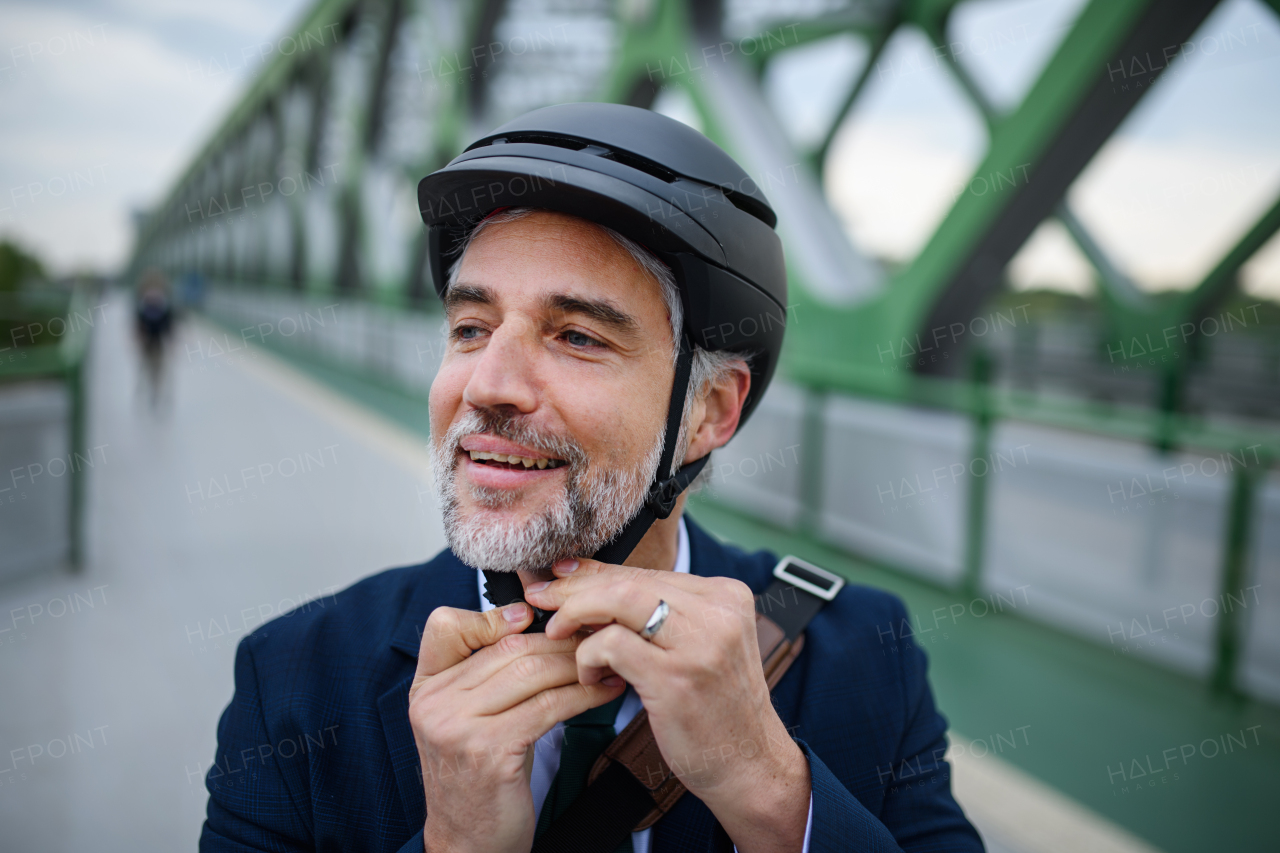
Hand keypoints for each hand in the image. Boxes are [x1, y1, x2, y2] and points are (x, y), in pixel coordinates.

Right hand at [409, 601, 624, 852]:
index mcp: (425, 686)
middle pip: (508, 647)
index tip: (534, 619)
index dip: (492, 615)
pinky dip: (582, 694)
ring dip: (578, 664)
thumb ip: (486, 673)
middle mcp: (433, 702)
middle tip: (597, 638)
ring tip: (607, 662)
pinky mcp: (488, 751)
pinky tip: (603, 691)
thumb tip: (541, 623)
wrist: (468, 842)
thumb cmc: (480, 775)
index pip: (446, 625)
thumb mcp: (468, 717)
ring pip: (531, 672)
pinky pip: (547, 705)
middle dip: (560, 642)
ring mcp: (456, 726)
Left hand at [525, 561, 810, 852]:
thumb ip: (652, 613)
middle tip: (541, 599)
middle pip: (629, 582)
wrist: (750, 765)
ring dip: (577, 615)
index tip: (559, 576)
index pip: (647, 573)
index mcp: (726, 596)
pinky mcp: (676, 677)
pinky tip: (591, 677)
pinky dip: (588, 656)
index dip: (597, 573)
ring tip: (560, 635)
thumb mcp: (694, 646)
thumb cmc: (716, 708)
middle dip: (575, 588)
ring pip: (618, 602)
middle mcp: (718, 612)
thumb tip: (583, 577)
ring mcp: (700, 644)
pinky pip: (611, 645)